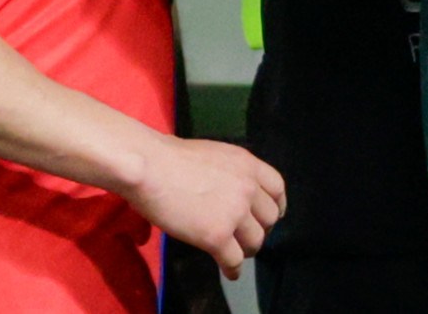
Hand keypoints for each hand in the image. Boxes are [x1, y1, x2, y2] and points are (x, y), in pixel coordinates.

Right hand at [126, 135, 285, 279]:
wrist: (150, 167)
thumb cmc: (169, 157)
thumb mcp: (213, 154)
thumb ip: (228, 173)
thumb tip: (225, 188)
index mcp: (247, 164)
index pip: (277, 188)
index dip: (276, 205)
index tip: (272, 216)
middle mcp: (247, 188)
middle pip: (269, 218)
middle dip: (260, 229)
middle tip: (247, 237)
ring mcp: (234, 213)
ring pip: (255, 241)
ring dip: (247, 250)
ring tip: (236, 254)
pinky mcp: (217, 236)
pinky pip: (234, 260)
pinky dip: (232, 269)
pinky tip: (229, 272)